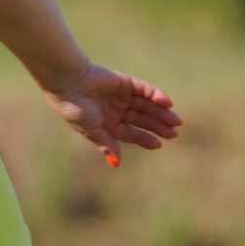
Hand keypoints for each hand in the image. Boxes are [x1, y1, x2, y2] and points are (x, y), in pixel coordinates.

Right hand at [48, 65, 180, 162]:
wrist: (69, 83)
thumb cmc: (76, 109)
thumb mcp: (92, 130)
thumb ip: (106, 145)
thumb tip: (116, 163)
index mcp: (107, 124)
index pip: (130, 133)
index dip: (145, 139)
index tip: (160, 144)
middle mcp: (115, 110)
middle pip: (142, 120)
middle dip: (158, 126)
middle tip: (175, 133)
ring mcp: (121, 96)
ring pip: (146, 105)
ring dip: (160, 113)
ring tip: (175, 121)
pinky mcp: (125, 82)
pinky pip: (144, 89)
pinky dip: (156, 95)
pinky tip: (166, 103)